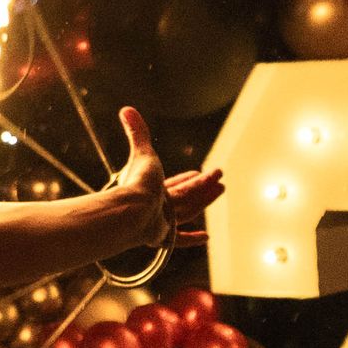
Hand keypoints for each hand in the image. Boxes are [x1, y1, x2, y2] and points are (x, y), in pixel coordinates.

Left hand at [109, 106, 226, 250]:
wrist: (133, 209)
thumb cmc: (138, 182)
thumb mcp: (143, 152)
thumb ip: (137, 132)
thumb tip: (126, 108)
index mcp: (153, 189)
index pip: (174, 184)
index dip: (187, 178)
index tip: (198, 172)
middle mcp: (158, 206)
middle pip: (185, 195)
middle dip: (202, 186)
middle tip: (218, 179)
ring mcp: (162, 222)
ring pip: (189, 209)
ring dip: (205, 198)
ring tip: (221, 187)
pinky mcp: (164, 235)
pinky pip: (180, 238)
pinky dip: (191, 238)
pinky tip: (205, 237)